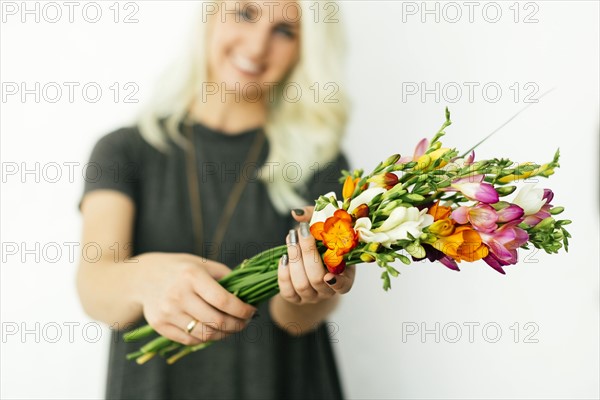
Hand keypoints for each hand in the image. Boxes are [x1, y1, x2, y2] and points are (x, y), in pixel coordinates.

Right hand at [135, 253, 255, 345]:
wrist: (143, 277)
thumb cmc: (180, 269)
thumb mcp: (201, 264)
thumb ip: (224, 276)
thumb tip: (247, 294)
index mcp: (192, 276)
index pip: (223, 300)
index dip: (242, 310)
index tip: (252, 312)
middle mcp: (178, 295)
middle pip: (216, 321)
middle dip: (237, 325)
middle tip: (245, 323)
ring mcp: (168, 312)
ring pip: (204, 334)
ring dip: (224, 335)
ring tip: (231, 328)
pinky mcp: (160, 325)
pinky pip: (189, 340)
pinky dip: (206, 339)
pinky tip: (213, 331)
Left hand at [277, 207, 355, 303]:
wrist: (310, 257)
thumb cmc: (323, 240)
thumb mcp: (325, 227)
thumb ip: (315, 217)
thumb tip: (296, 213)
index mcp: (344, 276)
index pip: (343, 286)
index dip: (337, 283)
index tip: (328, 275)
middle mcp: (328, 290)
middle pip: (317, 279)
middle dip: (308, 253)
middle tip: (301, 232)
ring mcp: (311, 296)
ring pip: (301, 285)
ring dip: (294, 259)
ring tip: (291, 239)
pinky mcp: (295, 298)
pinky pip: (287, 291)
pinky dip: (284, 274)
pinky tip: (284, 257)